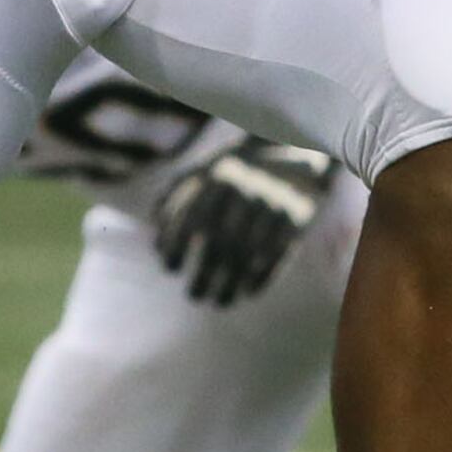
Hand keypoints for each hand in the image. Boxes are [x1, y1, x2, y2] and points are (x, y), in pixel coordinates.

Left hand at [150, 137, 337, 306]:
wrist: (287, 149)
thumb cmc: (230, 173)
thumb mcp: (201, 173)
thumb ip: (174, 200)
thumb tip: (157, 238)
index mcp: (215, 178)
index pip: (189, 219)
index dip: (176, 246)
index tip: (170, 269)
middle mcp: (243, 191)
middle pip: (219, 244)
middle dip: (204, 276)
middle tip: (195, 297)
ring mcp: (271, 204)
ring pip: (247, 255)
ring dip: (231, 285)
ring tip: (220, 302)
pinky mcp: (295, 217)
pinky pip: (276, 255)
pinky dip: (262, 278)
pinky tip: (249, 292)